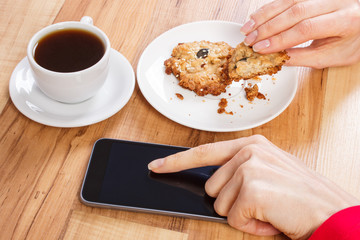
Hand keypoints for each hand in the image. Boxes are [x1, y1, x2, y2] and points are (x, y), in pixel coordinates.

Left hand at [148, 135, 359, 239]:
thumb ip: (239, 173)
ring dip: (244, 216)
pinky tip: (272, 220)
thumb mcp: (270, 173)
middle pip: (211, 188)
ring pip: (220, 205)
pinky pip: (234, 219)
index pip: (204, 152)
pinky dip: (252, 227)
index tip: (157, 165)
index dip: (177, 161)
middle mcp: (249, 151)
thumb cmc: (302, 197)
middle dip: (234, 203)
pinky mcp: (252, 188)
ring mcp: (249, 167)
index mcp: (252, 144)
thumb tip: (212, 188)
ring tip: (270, 211)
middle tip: (264, 204)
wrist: (334, 212)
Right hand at [239, 0, 359, 67]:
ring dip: (265, 15)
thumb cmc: (353, 43)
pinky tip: (258, 17)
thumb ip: (304, 57)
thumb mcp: (332, 56)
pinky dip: (271, 7)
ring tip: (247, 29)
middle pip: (295, 12)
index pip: (306, 28)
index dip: (280, 39)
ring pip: (289, 1)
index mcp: (345, 20)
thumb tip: (276, 58)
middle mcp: (337, 1)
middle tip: (250, 40)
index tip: (261, 49)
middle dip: (268, 27)